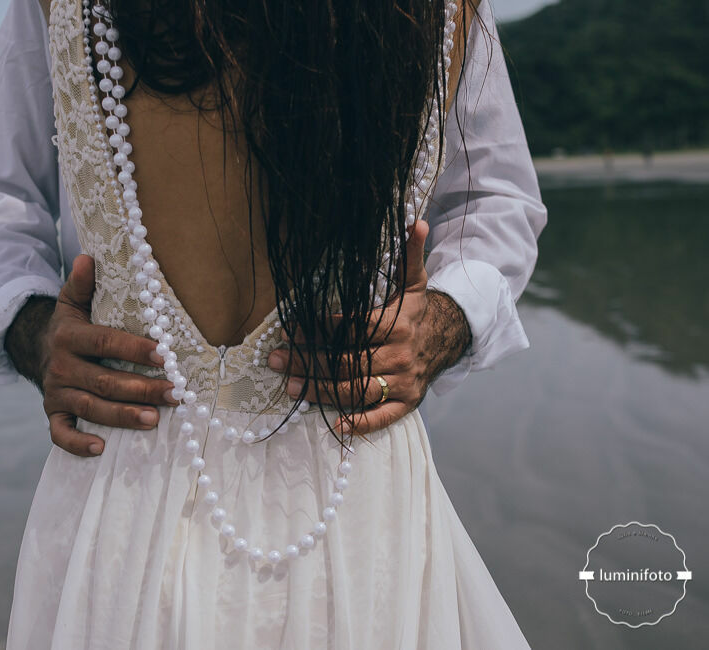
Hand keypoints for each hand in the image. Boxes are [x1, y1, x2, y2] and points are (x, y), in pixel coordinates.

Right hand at [33, 255, 176, 456]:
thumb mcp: (72, 301)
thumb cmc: (70, 326)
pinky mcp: (52, 413)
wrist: (36, 349)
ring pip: (90, 407)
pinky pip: (60, 434)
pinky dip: (78, 443)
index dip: (134, 349)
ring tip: (153, 420)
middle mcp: (61, 366)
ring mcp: (56, 392)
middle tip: (174, 394)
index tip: (165, 356)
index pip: (104, 342)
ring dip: (122, 415)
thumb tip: (89, 257)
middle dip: (141, 389)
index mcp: (69, 336)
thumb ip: (83, 283)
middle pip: (104, 380)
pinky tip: (101, 448)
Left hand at [267, 220, 471, 434]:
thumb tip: (417, 221)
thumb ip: (410, 254)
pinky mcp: (407, 403)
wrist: (448, 339)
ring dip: (321, 390)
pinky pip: (383, 417)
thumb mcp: (414, 281)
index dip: (319, 330)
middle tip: (276, 359)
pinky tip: (337, 425)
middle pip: (348, 362)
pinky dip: (361, 424)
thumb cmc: (417, 311)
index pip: (351, 329)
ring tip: (290, 387)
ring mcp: (403, 382)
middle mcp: (400, 355)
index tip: (290, 329)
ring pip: (357, 390)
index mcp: (397, 325)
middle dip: (309, 361)